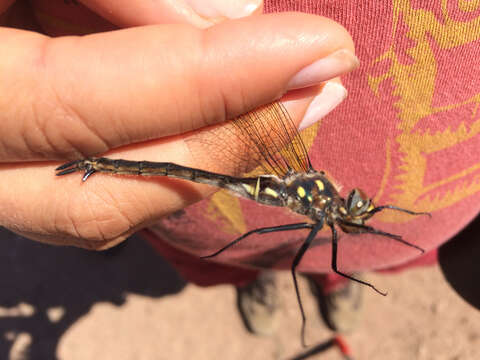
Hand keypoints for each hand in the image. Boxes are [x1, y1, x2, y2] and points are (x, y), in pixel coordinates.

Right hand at [0, 1, 356, 248]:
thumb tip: (228, 23)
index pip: (76, 109)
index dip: (204, 85)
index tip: (318, 50)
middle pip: (95, 195)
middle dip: (219, 147)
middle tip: (320, 88)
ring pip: (97, 200)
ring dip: (201, 150)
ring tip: (288, 90)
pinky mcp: (16, 159)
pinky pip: (93, 177)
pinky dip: (162, 142)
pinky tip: (212, 97)